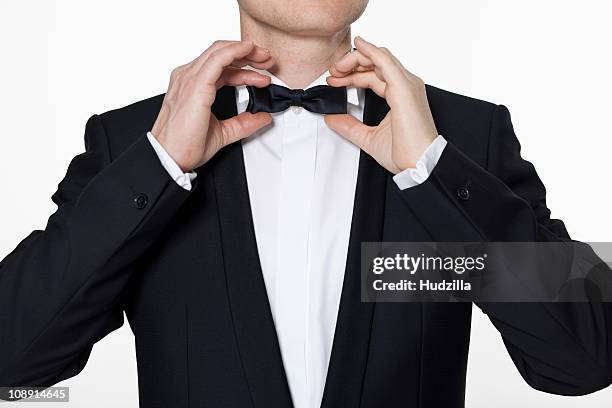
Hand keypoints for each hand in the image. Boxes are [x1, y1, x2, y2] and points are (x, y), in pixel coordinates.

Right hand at [151, 41, 273, 171]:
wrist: (170, 157)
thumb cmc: (184, 145)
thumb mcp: (222, 132)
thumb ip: (243, 123)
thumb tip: (262, 117)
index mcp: (192, 86)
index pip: (220, 67)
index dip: (243, 67)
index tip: (262, 73)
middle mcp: (189, 78)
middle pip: (221, 53)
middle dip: (248, 53)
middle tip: (267, 59)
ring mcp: (190, 79)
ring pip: (220, 52)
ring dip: (246, 51)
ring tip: (264, 57)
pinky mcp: (196, 85)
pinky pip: (218, 59)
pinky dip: (235, 51)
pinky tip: (249, 50)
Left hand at [325, 37, 438, 173]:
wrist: (419, 164)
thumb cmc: (405, 153)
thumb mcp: (368, 137)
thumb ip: (349, 126)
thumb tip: (332, 118)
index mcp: (400, 96)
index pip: (374, 76)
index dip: (352, 76)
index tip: (334, 81)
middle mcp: (406, 86)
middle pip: (375, 64)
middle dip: (351, 64)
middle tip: (332, 71)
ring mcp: (406, 85)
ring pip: (379, 58)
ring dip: (356, 58)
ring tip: (338, 65)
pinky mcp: (404, 87)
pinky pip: (385, 61)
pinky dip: (371, 51)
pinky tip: (359, 46)